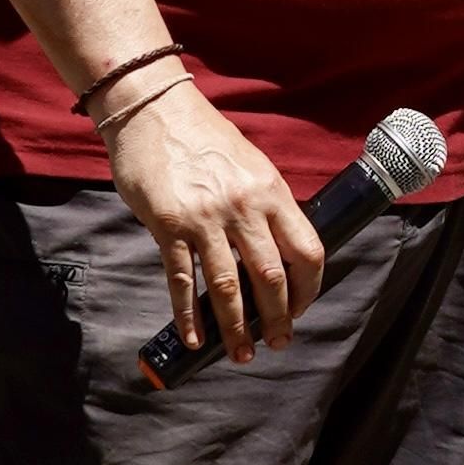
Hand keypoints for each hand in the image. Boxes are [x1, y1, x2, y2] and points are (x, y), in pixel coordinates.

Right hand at [106, 75, 321, 361]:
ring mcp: (205, 218)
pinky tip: (195, 339)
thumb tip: (279, 248)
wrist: (154, 110)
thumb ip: (265, 204)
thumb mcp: (250, 165)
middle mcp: (244, 207)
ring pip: (228, 287)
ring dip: (237, 328)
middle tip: (278, 343)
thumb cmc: (204, 139)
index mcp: (271, 191)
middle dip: (278, 319)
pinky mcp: (168, 225)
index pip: (307, 250)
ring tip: (242, 354)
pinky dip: (189, 316)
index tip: (301, 308)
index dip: (309, 288)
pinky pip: (182, 280)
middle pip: (272, 277)